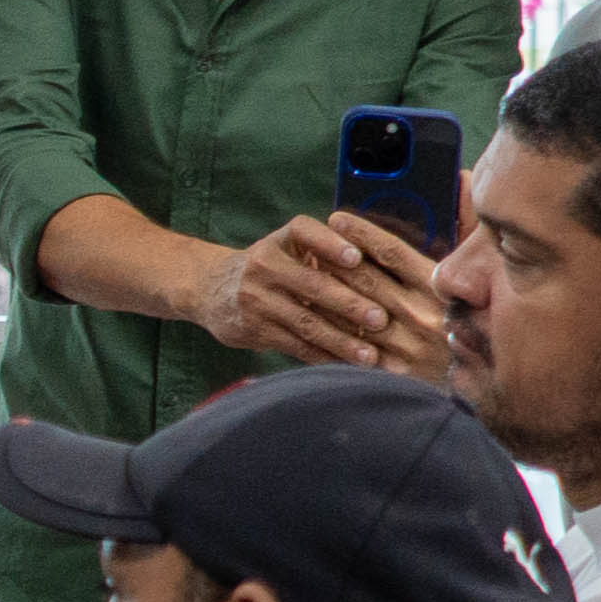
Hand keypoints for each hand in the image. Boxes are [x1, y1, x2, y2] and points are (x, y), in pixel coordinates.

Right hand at [190, 208, 452, 373]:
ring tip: (370, 356)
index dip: (331, 245)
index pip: (306, 234)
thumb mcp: (290, 247)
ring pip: (305, 322)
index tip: (357, 258)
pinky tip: (347, 367)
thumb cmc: (273, 265)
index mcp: (281, 240)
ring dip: (341, 341)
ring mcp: (256, 299)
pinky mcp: (254, 329)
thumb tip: (389, 264)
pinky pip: (295, 345)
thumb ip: (327, 252)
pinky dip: (324, 357)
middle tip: (381, 320)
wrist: (211, 288)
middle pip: (312, 285)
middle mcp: (264, 265)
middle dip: (349, 304)